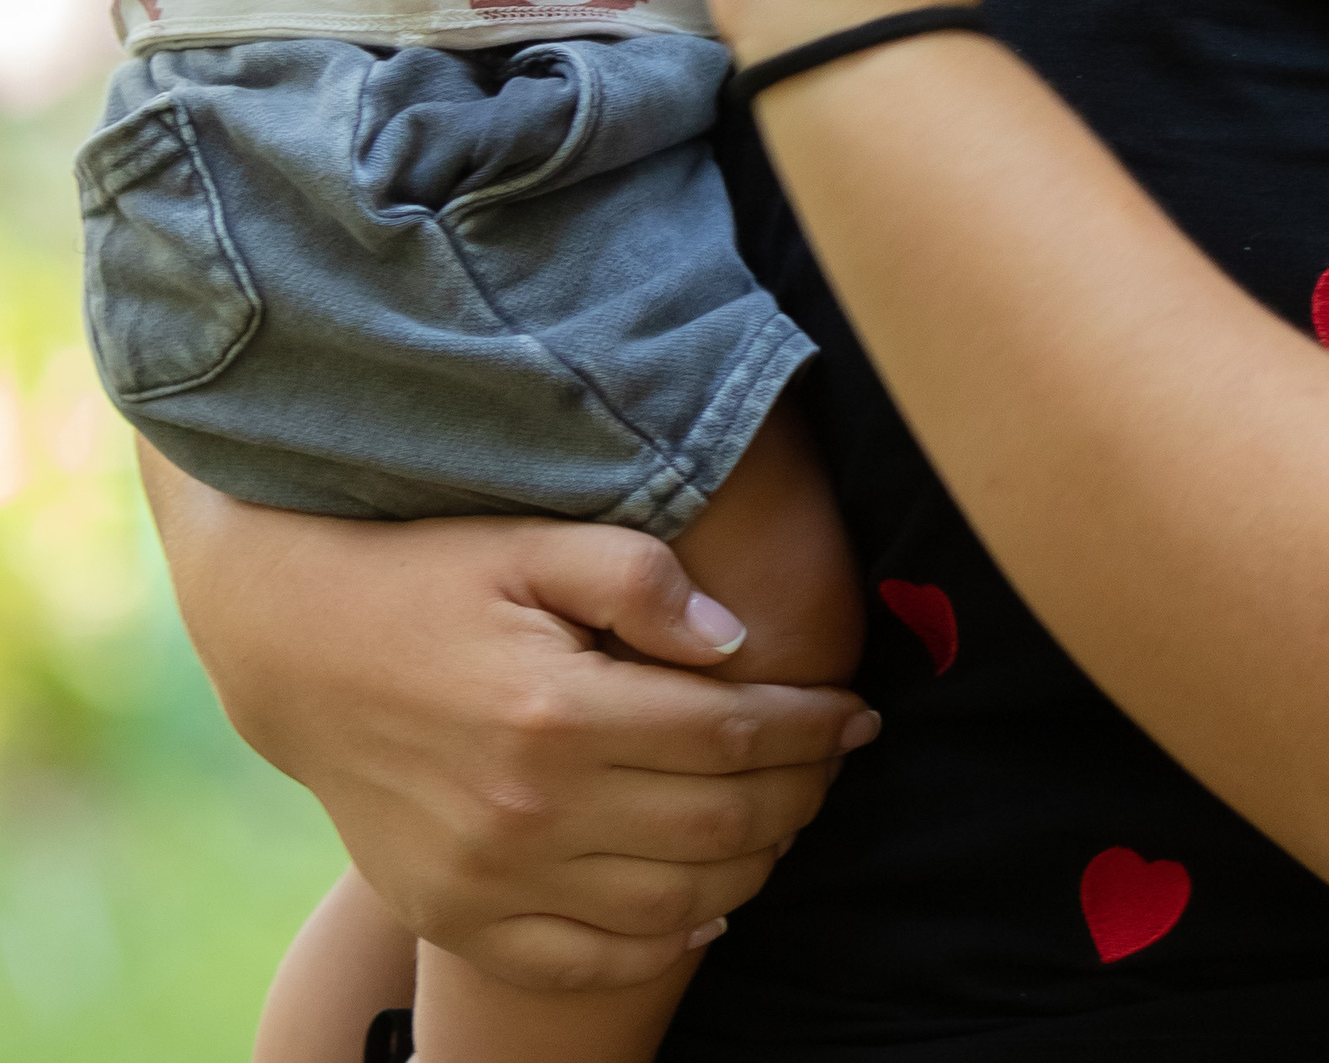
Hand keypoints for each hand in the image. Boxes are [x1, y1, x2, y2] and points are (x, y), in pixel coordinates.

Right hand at [147, 468, 869, 989]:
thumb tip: (736, 641)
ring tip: (787, 820)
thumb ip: (642, 578)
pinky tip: (705, 904)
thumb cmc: (432, 574)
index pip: (729, 736)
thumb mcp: (535, 540)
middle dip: (799, 796)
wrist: (298, 645)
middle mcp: (524, 811)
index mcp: (555, 710)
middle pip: (713, 827)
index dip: (810, 728)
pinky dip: (659, 944)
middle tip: (835, 763)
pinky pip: (579, 959)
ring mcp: (485, 879)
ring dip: (750, 867)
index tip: (858, 712)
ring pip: (667, 904)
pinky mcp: (452, 917)